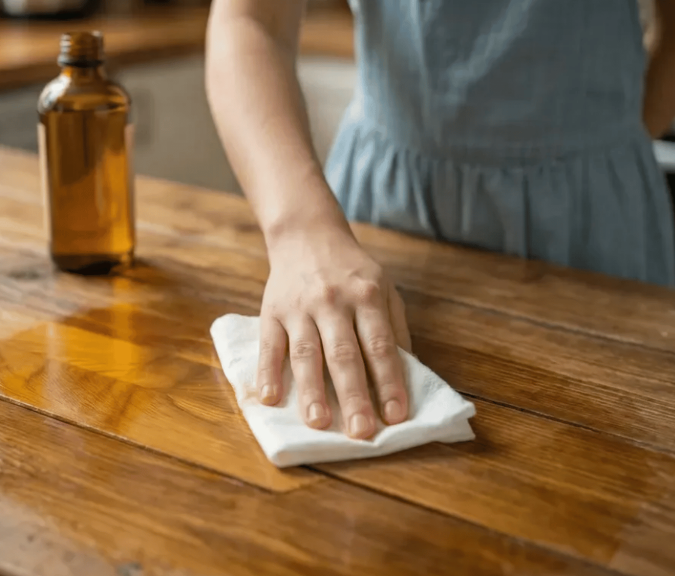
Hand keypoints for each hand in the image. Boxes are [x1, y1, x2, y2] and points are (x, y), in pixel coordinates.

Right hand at [257, 225, 412, 438]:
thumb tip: (407, 374)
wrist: (306, 234)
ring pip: (306, 353)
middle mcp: (332, 302)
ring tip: (318, 423)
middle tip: (361, 431)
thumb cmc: (351, 271)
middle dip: (353, 395)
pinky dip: (267, 372)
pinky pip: (269, 345)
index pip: (380, 346)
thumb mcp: (384, 288)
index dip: (389, 382)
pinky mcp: (271, 312)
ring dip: (312, 391)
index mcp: (366, 297)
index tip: (396, 416)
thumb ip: (394, 329)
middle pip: (344, 354)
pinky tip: (270, 398)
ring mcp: (299, 308)